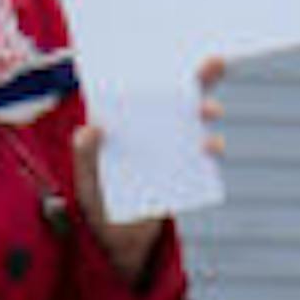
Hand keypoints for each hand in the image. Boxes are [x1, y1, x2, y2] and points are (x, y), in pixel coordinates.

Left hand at [73, 57, 226, 285]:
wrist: (118, 247)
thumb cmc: (96, 207)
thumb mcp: (84, 182)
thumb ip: (86, 156)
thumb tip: (92, 128)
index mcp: (126, 126)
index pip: (142, 92)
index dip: (158, 70)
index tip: (173, 52)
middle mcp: (151, 133)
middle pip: (177, 99)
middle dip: (199, 78)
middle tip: (215, 62)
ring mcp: (171, 151)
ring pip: (195, 124)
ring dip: (207, 112)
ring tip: (210, 111)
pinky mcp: (186, 173)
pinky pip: (203, 156)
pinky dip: (211, 148)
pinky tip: (210, 148)